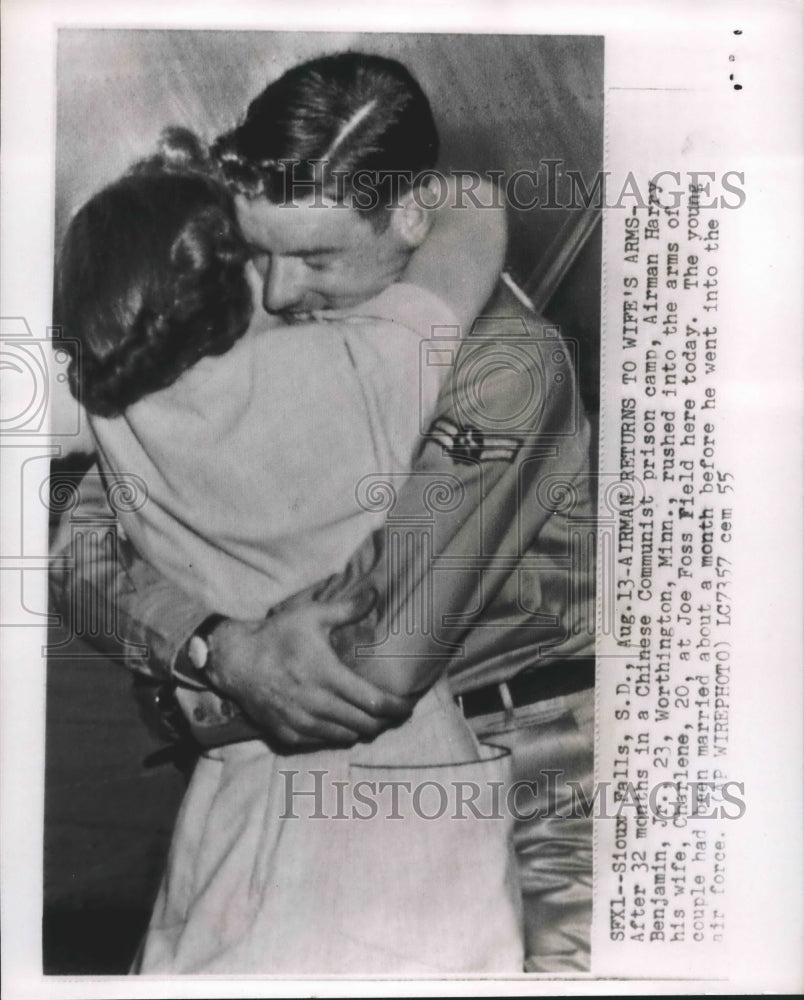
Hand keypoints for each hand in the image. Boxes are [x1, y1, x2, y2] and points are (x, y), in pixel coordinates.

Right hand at [204, 589, 414, 750]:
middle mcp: (317, 705)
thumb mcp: (312, 616)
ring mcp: (301, 723)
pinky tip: (342, 723)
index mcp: (328, 677)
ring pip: (346, 736)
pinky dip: (337, 735)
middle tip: (395, 713)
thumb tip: (375, 593)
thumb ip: (347, 608)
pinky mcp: (287, 734)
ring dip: (363, 729)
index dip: (397, 708)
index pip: (375, 703)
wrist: (235, 661)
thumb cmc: (276, 636)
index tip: (409, 705)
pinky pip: (322, 742)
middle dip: (385, 721)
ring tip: (373, 718)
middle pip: (365, 725)